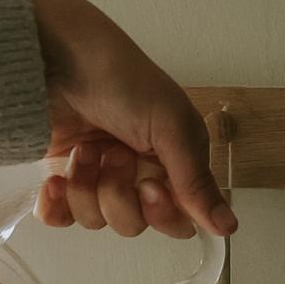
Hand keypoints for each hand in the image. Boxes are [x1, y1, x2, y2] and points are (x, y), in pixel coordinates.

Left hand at [29, 0, 233, 241]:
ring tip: (82, 151)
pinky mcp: (63, 176)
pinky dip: (56, 207)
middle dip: (119, 196)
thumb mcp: (170, 126)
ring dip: (87, 189)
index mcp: (173, 161)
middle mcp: (138, 173)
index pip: (177, 219)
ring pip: (97, 220)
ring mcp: (98, 175)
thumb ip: (196, 181)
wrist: (56, 56)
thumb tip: (229, 227)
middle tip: (112, 156)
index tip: (148, 187)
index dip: (162, 213)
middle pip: (134, 224)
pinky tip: (55, 182)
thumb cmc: (121, 81)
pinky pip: (62, 217)